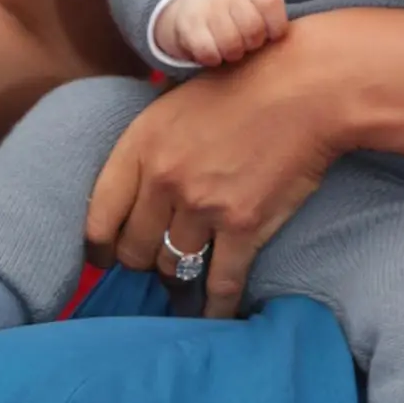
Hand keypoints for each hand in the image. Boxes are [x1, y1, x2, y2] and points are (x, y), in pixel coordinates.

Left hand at [87, 12, 363, 317]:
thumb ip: (148, 147)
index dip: (98, 247)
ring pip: (173, 268)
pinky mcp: (244, 225)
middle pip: (134, 250)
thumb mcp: (174, 104)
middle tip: (152, 266)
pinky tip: (214, 317)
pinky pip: (220, 282)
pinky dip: (216, 306)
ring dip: (177, 280)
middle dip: (141, 263)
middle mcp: (164, 180)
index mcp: (140, 146)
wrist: (305, 89)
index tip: (102, 259)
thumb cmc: (242, 85)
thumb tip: (134, 189)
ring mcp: (203, 206)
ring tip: (182, 284)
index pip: (99, 216)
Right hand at [153, 0, 288, 69]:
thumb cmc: (238, 9)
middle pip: (252, 29)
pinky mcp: (189, 24)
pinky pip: (208, 52)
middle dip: (253, 43)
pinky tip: (215, 53)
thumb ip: (274, 15)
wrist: (194, 0)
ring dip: (234, 53)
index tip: (270, 33)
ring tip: (231, 48)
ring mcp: (206, 5)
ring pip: (231, 44)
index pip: (270, 3)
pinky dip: (214, 59)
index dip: (275, 26)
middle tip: (247, 42)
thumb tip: (283, 41)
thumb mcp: (257, 0)